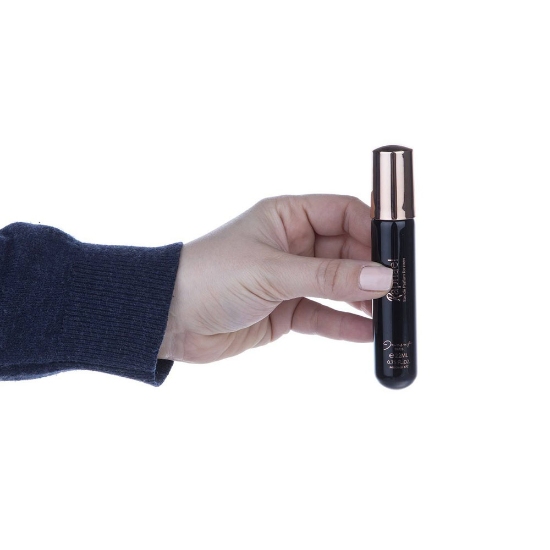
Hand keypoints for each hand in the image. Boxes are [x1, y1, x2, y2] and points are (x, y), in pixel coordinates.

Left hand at [158, 195, 392, 362]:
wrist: (169, 318)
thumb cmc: (209, 276)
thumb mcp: (272, 271)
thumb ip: (328, 276)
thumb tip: (381, 276)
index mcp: (287, 216)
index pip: (343, 212)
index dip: (372, 229)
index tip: (396, 252)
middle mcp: (292, 244)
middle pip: (347, 250)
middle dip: (371, 269)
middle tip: (396, 289)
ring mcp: (290, 279)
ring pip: (338, 285)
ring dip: (362, 299)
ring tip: (389, 314)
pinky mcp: (285, 310)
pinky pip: (322, 315)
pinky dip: (343, 324)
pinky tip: (365, 334)